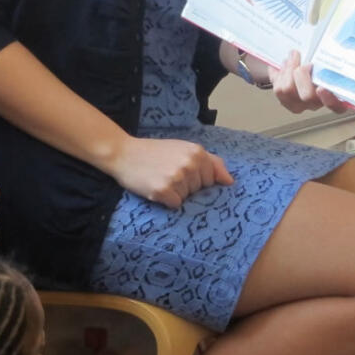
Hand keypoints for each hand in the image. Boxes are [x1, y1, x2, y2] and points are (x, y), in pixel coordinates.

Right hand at [110, 136, 233, 208]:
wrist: (124, 154)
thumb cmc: (156, 152)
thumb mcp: (185, 149)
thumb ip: (211, 162)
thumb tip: (230, 182)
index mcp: (197, 152)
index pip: (211, 179)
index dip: (198, 179)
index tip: (183, 172)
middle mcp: (190, 164)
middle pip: (200, 190)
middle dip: (187, 187)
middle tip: (169, 174)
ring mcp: (177, 178)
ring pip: (187, 199)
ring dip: (176, 194)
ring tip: (161, 179)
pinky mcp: (163, 191)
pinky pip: (175, 205)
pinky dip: (166, 201)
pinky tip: (156, 188)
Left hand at [271, 50, 348, 113]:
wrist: (300, 62)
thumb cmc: (317, 59)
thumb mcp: (324, 55)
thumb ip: (326, 54)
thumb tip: (328, 41)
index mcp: (333, 94)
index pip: (336, 105)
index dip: (329, 99)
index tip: (321, 88)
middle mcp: (317, 102)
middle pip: (308, 95)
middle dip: (300, 73)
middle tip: (299, 57)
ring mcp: (300, 104)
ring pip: (288, 91)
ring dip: (287, 70)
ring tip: (289, 58)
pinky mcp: (286, 102)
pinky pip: (278, 89)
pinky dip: (278, 74)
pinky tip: (281, 66)